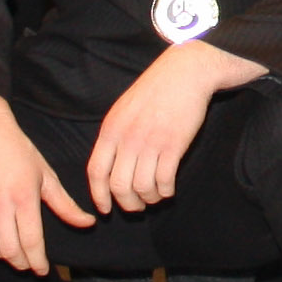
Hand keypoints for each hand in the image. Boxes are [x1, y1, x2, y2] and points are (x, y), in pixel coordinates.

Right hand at [0, 86, 87, 273]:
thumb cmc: (19, 152)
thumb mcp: (46, 176)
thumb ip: (65, 205)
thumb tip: (88, 223)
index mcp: (24, 197)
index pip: (32, 242)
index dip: (39, 262)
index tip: (43, 271)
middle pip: (10, 251)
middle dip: (22, 263)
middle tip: (28, 263)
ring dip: (2, 255)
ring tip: (11, 249)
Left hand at [85, 41, 262, 215]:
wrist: (185, 73)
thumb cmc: (156, 90)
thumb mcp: (124, 109)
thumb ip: (115, 135)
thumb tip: (109, 165)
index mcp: (111, 130)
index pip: (96, 172)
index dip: (99, 195)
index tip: (106, 208)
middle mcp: (128, 138)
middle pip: (118, 185)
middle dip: (127, 203)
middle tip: (136, 207)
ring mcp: (150, 142)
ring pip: (142, 187)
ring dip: (148, 199)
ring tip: (154, 197)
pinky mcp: (173, 145)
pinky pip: (164, 180)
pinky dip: (165, 192)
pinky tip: (168, 189)